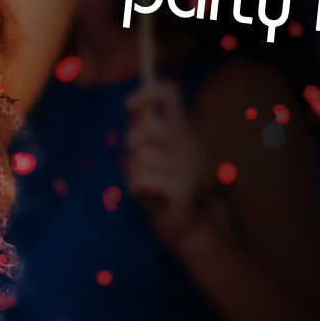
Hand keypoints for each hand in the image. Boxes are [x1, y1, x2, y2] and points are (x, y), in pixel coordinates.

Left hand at [123, 80, 228, 250]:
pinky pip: (141, 178)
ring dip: (133, 173)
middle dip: (132, 147)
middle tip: (139, 165)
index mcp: (185, 131)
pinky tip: (147, 197)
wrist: (184, 226)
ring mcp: (191, 165)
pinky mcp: (184, 187)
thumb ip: (144, 131)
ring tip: (146, 186)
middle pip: (147, 127)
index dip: (146, 93)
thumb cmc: (161, 188)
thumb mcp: (151, 155)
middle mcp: (193, 143)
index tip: (126, 105)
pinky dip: (136, 189)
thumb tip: (134, 106)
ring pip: (140, 156)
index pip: (170, 94)